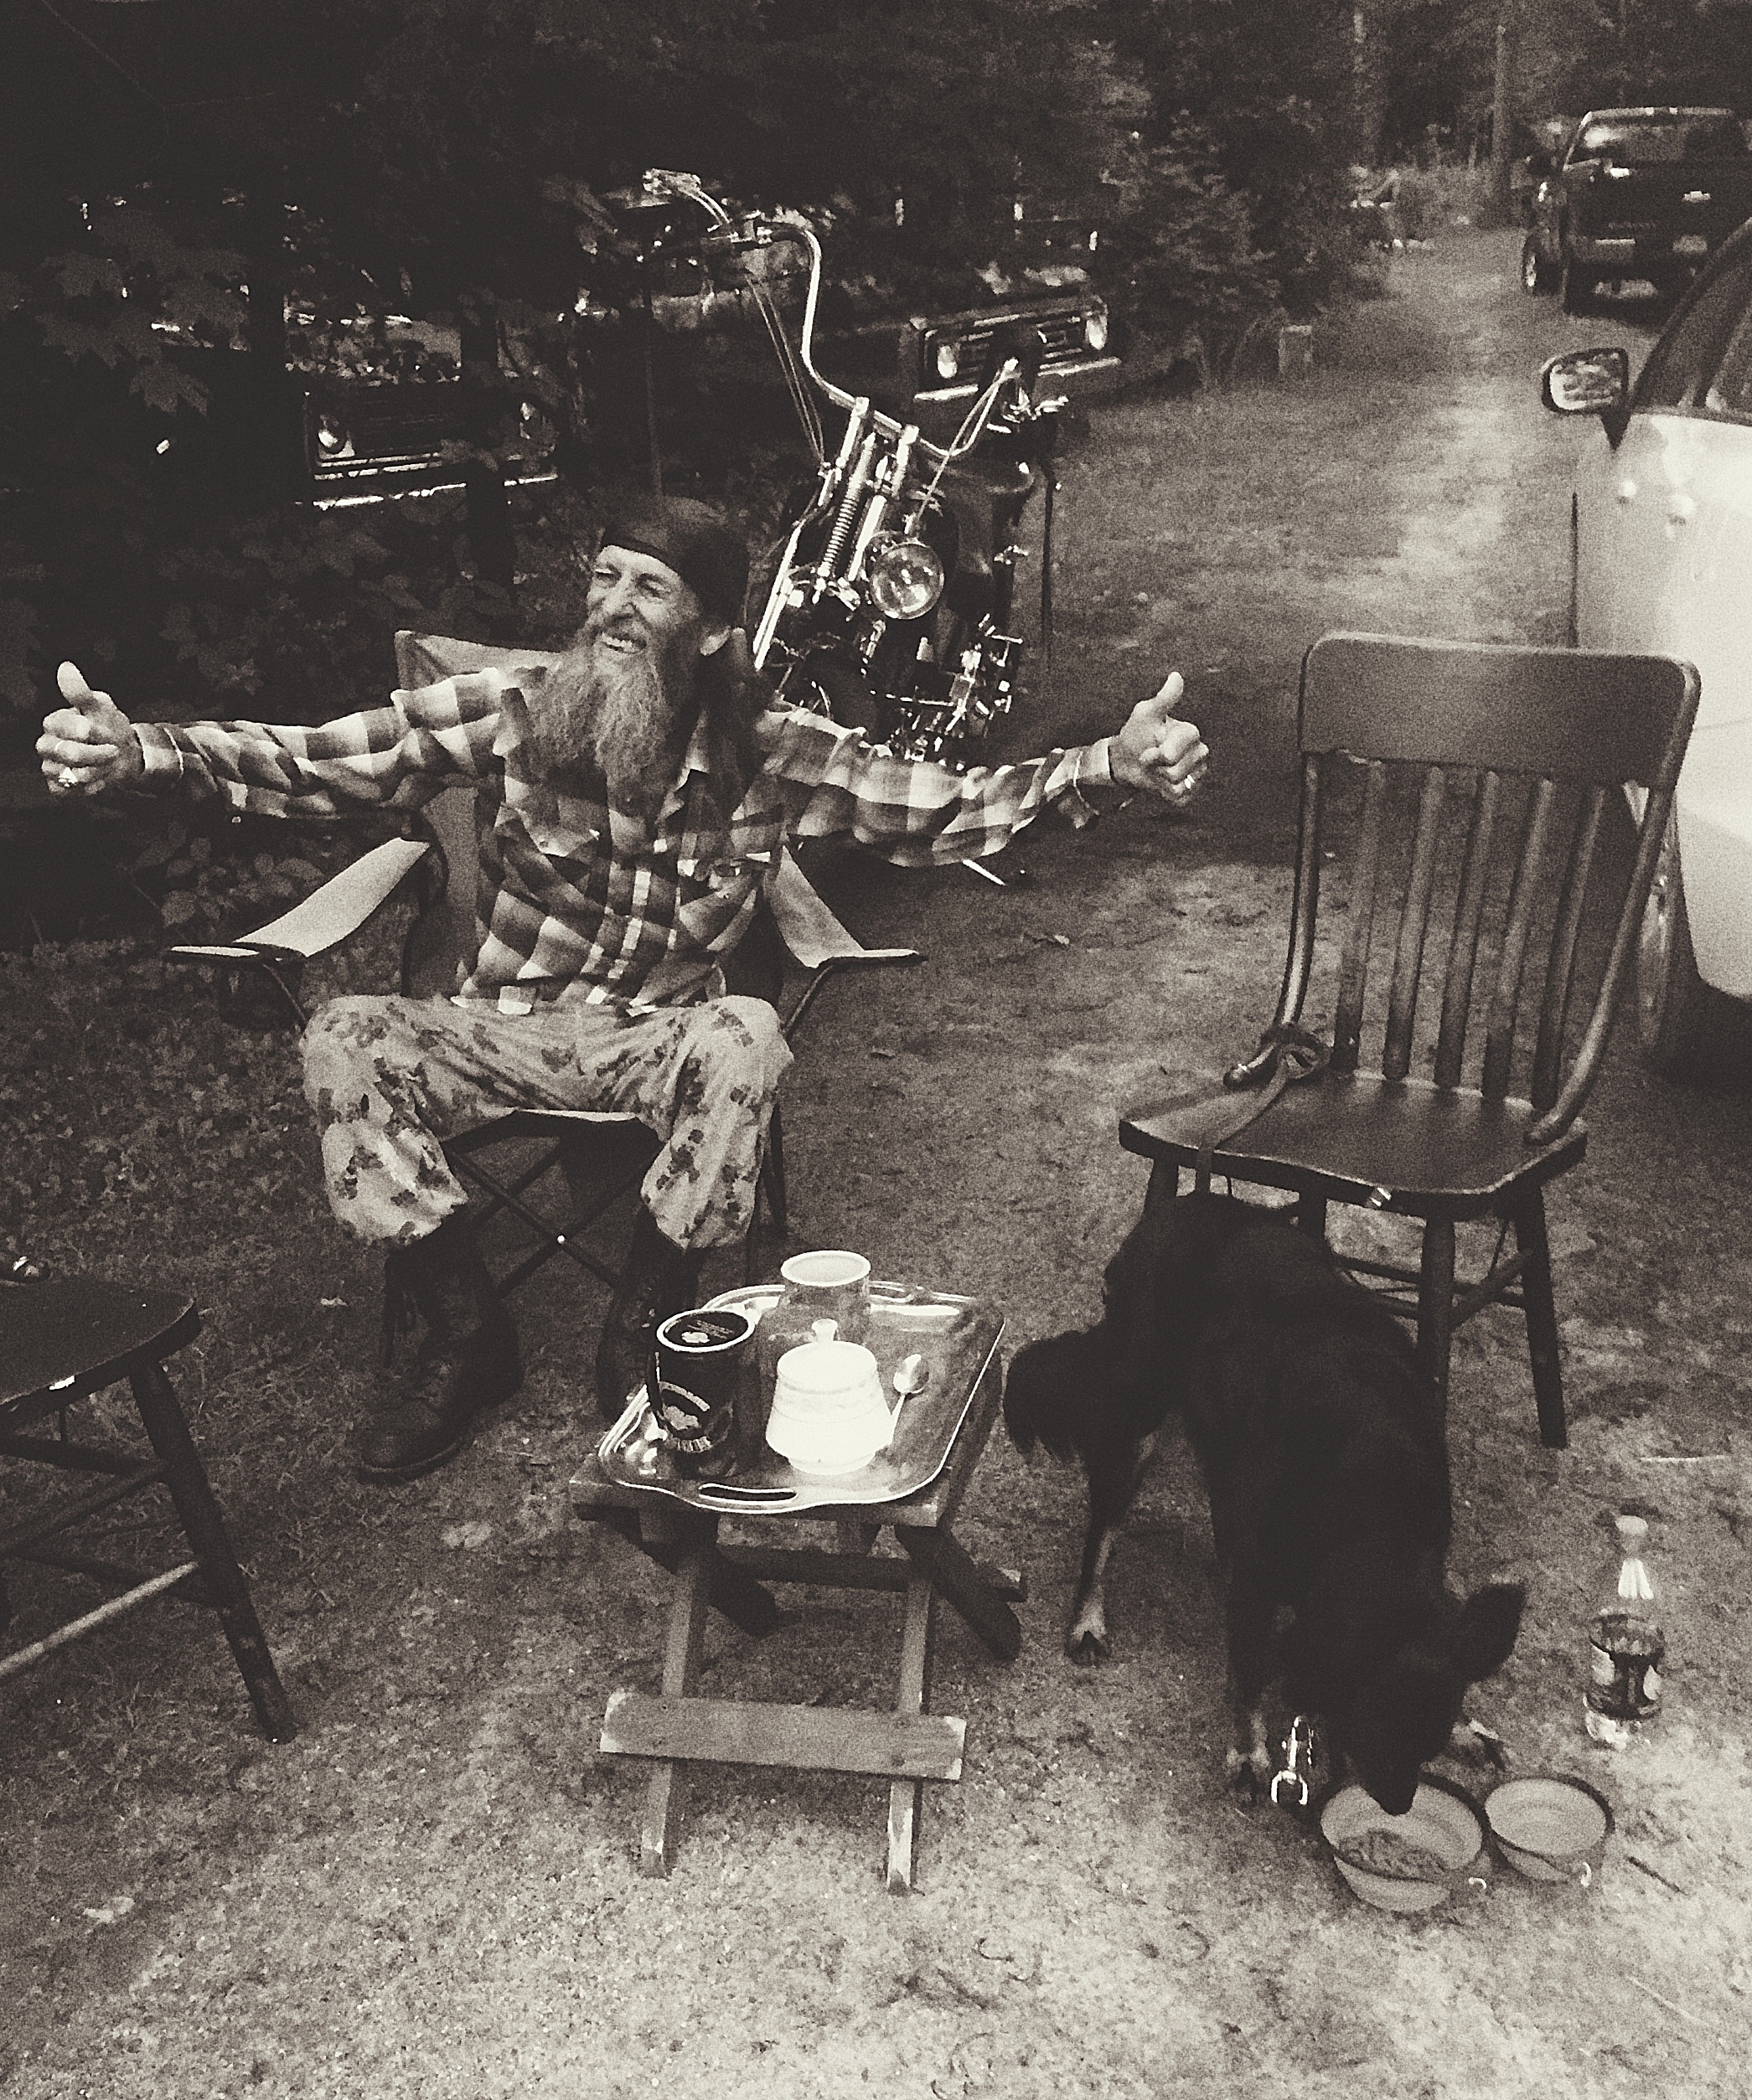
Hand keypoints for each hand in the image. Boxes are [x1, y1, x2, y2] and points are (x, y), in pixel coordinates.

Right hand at [37, 662, 141, 796]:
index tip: (107, 731)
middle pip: (73, 754)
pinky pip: (74, 792)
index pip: (76, 730)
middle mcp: (46, 745)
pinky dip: (94, 786)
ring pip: (76, 775)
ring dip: (101, 770)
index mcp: (54, 722)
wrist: (123, 755)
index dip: (97, 733)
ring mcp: (50, 767)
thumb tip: (66, 668)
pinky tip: (99, 776)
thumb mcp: (101, 706)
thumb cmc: (109, 728)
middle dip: (101, 754)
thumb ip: (81, 692)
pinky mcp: (58, 787)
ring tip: (105, 763)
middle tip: (112, 750)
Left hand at [1110, 672, 1207, 805]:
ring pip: (1178, 786)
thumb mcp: (1146, 714)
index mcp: (1191, 733)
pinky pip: (1181, 799)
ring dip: (1159, 781)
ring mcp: (1196, 772)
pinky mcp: (1191, 790)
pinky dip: (1165, 794)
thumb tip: (1176, 676)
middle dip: (1156, 768)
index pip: (1172, 754)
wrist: (1127, 760)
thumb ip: (1163, 698)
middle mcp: (1199, 752)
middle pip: (1175, 772)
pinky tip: (1162, 783)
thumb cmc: (1137, 734)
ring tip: (1156, 769)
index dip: (1155, 755)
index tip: (1149, 746)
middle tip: (1150, 758)